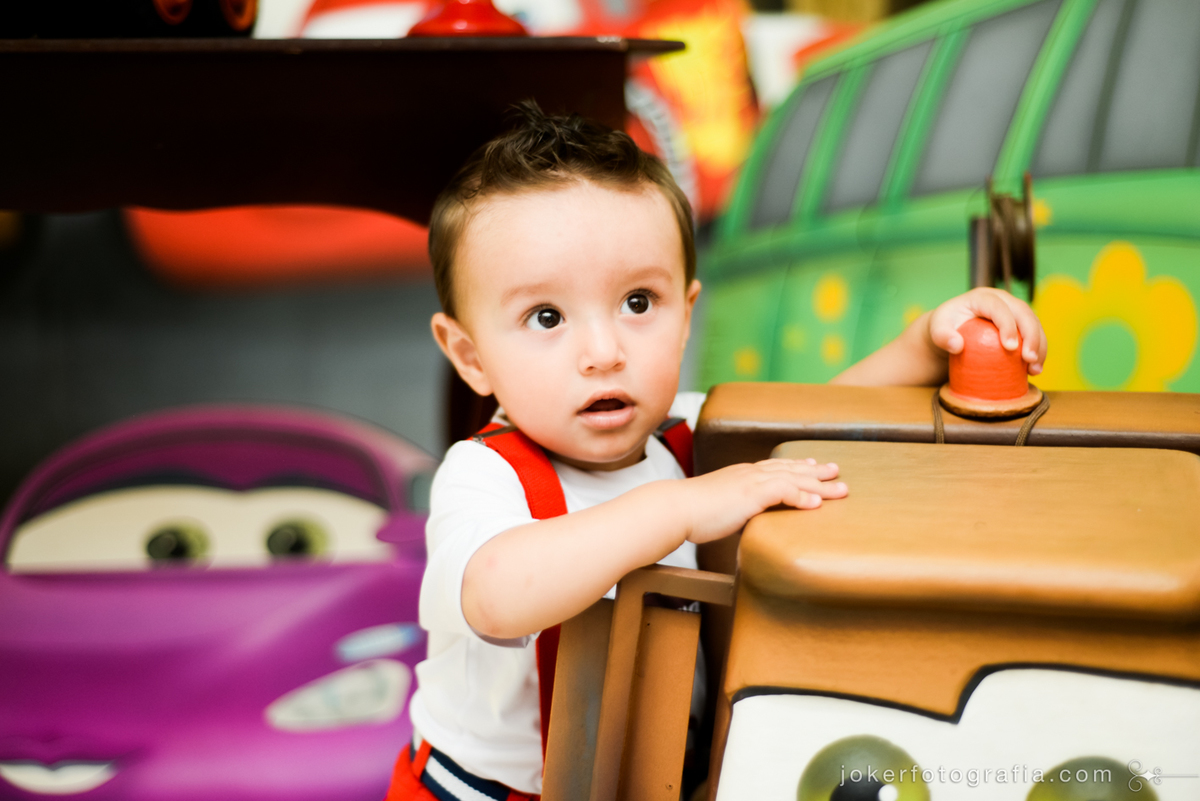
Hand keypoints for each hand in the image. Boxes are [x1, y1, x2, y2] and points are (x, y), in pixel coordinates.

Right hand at [675, 458, 846, 544]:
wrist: (676, 508)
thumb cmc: (690, 513)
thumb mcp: (718, 506)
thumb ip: (734, 509)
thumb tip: (741, 519)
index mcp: (742, 474)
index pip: (775, 466)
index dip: (796, 465)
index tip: (813, 464)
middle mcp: (750, 473)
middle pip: (791, 468)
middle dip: (816, 470)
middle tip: (837, 471)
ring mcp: (751, 481)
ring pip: (794, 478)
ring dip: (819, 484)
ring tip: (840, 490)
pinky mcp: (751, 494)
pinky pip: (783, 491)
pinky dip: (802, 496)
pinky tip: (816, 504)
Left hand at [927, 287, 1046, 374]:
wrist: (952, 329)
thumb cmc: (944, 327)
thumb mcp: (937, 329)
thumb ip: (942, 336)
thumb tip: (957, 346)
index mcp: (983, 297)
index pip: (998, 307)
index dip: (1007, 324)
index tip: (1010, 347)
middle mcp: (1003, 300)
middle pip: (1024, 313)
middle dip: (1031, 336)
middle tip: (1029, 359)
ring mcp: (1014, 311)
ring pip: (1034, 324)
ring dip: (1039, 346)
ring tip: (1035, 369)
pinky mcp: (1020, 325)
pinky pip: (1035, 336)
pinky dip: (1038, 352)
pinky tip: (1034, 370)